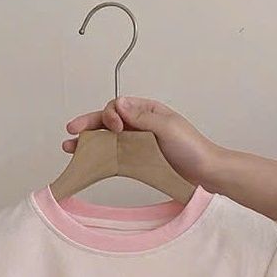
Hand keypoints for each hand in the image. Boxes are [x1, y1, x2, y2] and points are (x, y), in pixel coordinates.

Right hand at [63, 97, 220, 186]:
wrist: (206, 173)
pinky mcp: (138, 161)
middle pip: (107, 121)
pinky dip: (100, 157)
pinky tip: (89, 161)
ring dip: (89, 142)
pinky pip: (115, 156)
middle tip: (72, 131)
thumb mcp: (167, 127)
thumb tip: (118, 104)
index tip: (115, 127)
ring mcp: (137, 143)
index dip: (110, 114)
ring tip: (70, 147)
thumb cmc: (192, 148)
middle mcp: (139, 124)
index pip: (118, 107)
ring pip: (107, 139)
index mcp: (147, 111)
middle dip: (88, 125)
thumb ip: (142, 117)